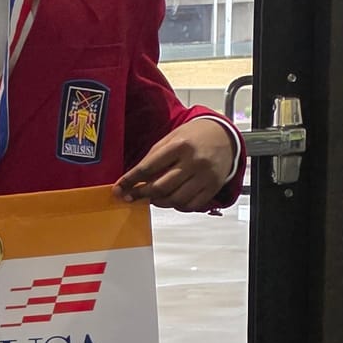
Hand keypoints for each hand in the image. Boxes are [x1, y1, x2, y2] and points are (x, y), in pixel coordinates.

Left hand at [115, 120, 239, 211]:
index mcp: (179, 146)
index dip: (130, 180)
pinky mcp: (213, 187)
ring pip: (175, 199)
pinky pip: (191, 205)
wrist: (223, 135)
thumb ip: (153, 158)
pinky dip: (177, 206)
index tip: (119, 188)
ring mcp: (205, 176)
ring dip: (158, 202)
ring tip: (151, 198)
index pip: (148, 168)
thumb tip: (133, 178)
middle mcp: (194, 161)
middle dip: (141, 194)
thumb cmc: (194, 136)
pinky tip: (171, 200)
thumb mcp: (171, 138)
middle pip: (160, 187)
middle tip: (132, 196)